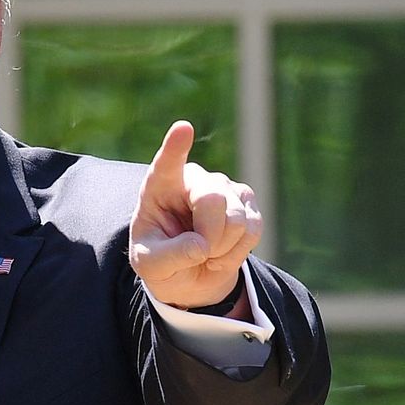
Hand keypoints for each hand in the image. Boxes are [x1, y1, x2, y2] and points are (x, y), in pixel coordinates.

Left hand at [129, 121, 261, 313]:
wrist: (188, 275)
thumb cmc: (161, 263)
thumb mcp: (150, 266)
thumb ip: (169, 256)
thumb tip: (202, 244)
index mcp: (160, 186)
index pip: (167, 164)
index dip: (176, 147)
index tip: (182, 129)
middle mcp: (193, 179)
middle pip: (212, 200)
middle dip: (209, 237)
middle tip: (197, 253)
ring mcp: (222, 186)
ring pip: (236, 220)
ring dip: (222, 249)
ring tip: (207, 253)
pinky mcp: (246, 201)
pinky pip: (253, 229)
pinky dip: (238, 252)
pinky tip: (223, 251)